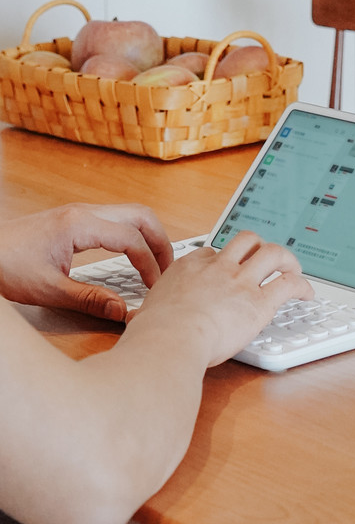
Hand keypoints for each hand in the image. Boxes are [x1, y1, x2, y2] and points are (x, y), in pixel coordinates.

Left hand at [0, 203, 172, 319]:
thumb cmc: (5, 265)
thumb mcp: (48, 289)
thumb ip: (89, 299)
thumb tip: (123, 310)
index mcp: (79, 225)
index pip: (132, 240)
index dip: (150, 265)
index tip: (155, 289)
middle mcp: (83, 213)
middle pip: (141, 216)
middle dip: (161, 243)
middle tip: (168, 272)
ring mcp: (79, 213)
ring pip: (131, 214)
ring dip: (149, 237)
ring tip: (156, 266)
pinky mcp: (75, 220)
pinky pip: (116, 220)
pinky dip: (133, 236)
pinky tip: (132, 258)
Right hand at [130, 231, 312, 365]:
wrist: (170, 340)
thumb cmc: (155, 334)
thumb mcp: (147, 311)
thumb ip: (152, 310)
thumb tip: (140, 320)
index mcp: (188, 267)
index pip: (213, 252)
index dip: (225, 259)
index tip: (230, 268)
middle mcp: (217, 268)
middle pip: (246, 240)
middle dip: (259, 246)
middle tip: (267, 258)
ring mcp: (240, 282)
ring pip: (272, 252)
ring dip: (287, 258)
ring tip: (293, 268)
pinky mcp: (259, 302)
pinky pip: (288, 284)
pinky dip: (302, 285)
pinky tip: (306, 293)